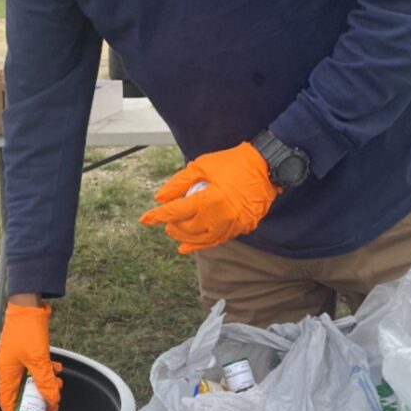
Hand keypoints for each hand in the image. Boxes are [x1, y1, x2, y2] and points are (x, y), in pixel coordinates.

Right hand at [0, 301, 62, 410]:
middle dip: (36, 402)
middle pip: (21, 393)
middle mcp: (9, 367)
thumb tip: (52, 401)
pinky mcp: (28, 351)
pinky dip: (47, 371)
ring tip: (57, 385)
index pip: (7, 402)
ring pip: (31, 380)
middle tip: (48, 409)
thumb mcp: (38, 359)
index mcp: (5, 372)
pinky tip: (57, 369)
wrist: (29, 303)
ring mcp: (19, 359)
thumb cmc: (28, 330)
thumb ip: (44, 381)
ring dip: (45, 385)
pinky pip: (37, 368)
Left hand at [139, 141, 280, 252]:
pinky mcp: (241, 229)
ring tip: (175, 231)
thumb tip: (160, 198)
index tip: (145, 219)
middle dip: (172, 226)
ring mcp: (232, 226)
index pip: (176, 212)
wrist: (266, 167)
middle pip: (188, 228)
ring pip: (201, 240)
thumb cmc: (232, 163)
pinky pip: (216, 241)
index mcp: (209, 199)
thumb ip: (179, 183)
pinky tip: (188, 247)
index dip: (158, 216)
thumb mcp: (201, 166)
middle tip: (165, 221)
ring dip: (185, 238)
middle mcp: (220, 217)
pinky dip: (201, 245)